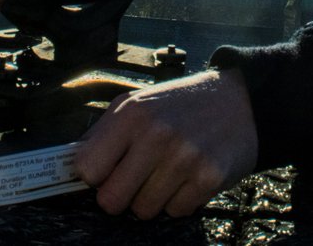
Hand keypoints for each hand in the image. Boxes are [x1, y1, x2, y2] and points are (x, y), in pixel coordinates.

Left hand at [74, 68, 257, 218]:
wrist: (238, 101)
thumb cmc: (180, 104)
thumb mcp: (137, 102)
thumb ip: (104, 131)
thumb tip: (74, 163)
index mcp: (131, 114)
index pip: (88, 168)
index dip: (94, 175)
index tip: (105, 171)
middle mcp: (155, 135)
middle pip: (111, 200)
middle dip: (119, 195)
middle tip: (133, 180)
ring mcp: (183, 159)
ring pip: (142, 211)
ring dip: (150, 198)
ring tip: (164, 173)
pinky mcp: (208, 179)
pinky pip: (175, 212)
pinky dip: (178, 200)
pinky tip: (186, 177)